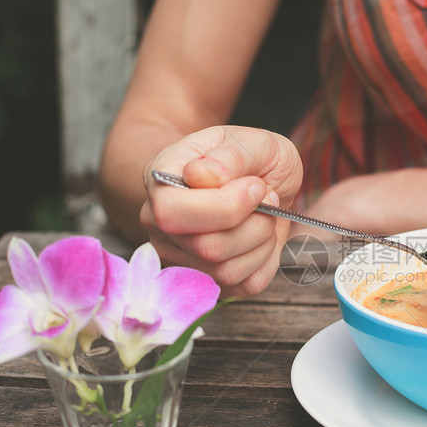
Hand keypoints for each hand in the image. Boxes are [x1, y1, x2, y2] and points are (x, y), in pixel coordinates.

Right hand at [140, 125, 302, 296]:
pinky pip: (245, 285)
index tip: (255, 185)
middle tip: (267, 198)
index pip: (172, 212)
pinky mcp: (209, 281)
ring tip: (265, 214)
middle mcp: (160, 225)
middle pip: (206, 248)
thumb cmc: (249, 158)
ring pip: (227, 271)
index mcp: (160, 181)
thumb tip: (200, 176)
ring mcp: (180, 257)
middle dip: (254, 224)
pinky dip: (267, 261)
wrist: (258, 179)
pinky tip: (263, 236)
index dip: (226, 205)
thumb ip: (229, 156)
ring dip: (263, 241)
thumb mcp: (251, 141)